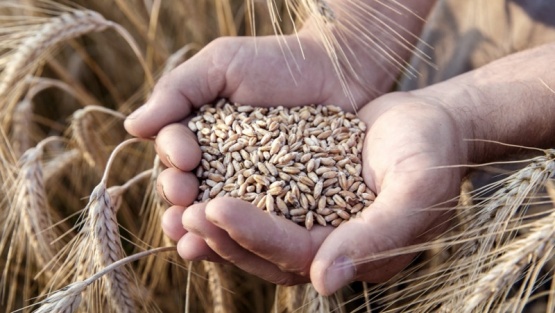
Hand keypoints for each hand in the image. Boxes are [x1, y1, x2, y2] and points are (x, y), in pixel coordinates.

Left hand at [157, 92, 467, 294]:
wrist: (432, 124)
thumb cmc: (431, 154)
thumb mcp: (415, 191)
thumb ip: (376, 237)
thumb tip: (324, 283)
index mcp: (354, 254)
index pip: (295, 253)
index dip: (253, 234)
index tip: (215, 208)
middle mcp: (330, 244)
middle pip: (267, 252)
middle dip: (224, 235)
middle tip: (186, 212)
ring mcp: (315, 220)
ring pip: (257, 233)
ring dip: (218, 223)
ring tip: (182, 203)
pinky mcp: (303, 194)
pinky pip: (262, 201)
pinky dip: (233, 194)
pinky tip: (203, 181)